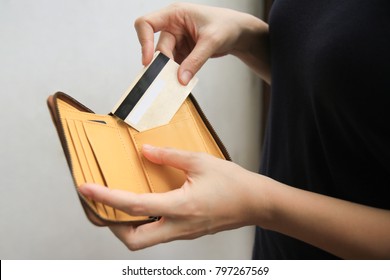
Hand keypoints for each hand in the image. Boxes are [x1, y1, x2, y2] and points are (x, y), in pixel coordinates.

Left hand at [79, 145, 264, 249]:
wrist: (256, 203)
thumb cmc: (233, 183)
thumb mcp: (200, 162)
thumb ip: (168, 157)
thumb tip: (144, 152)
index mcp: (181, 207)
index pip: (133, 205)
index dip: (106, 198)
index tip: (86, 190)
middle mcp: (179, 226)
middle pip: (134, 241)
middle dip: (113, 227)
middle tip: (105, 207)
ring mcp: (183, 232)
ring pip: (146, 239)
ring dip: (128, 225)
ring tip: (121, 204)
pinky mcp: (188, 232)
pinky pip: (159, 233)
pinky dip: (145, 222)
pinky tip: (147, 204)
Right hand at [134, 3, 268, 83]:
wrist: (239, 32)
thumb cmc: (227, 26)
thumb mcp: (211, 42)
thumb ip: (195, 60)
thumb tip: (180, 79)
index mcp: (175, 14)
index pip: (146, 24)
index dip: (144, 42)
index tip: (148, 61)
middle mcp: (172, 26)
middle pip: (159, 48)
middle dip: (164, 65)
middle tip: (169, 81)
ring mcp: (177, 40)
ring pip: (166, 59)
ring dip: (170, 72)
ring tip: (178, 83)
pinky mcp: (182, 52)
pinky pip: (174, 65)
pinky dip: (178, 74)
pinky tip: (184, 81)